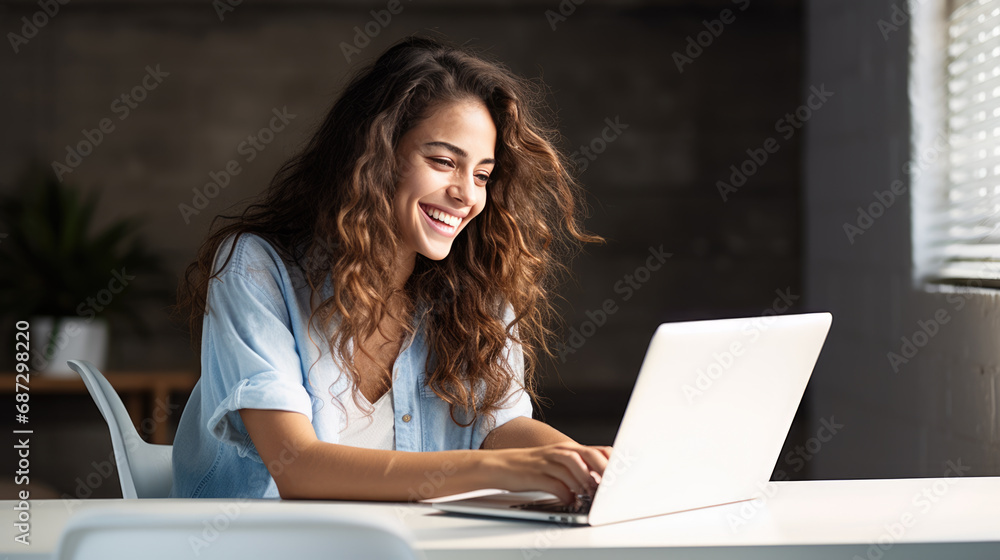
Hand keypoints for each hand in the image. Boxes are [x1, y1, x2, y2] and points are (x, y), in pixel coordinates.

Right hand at [482, 442, 612, 504]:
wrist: (499, 465)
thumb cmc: (531, 467)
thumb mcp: (556, 463)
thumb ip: (579, 470)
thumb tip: (601, 484)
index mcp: (569, 448)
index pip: (600, 451)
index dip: (614, 463)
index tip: (625, 477)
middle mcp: (560, 452)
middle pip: (589, 455)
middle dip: (604, 471)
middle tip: (612, 487)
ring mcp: (547, 461)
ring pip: (573, 466)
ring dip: (585, 481)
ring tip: (591, 494)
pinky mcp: (535, 474)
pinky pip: (555, 483)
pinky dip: (566, 493)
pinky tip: (570, 500)